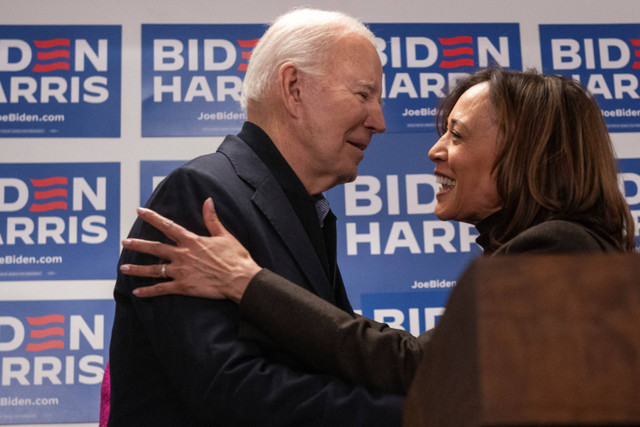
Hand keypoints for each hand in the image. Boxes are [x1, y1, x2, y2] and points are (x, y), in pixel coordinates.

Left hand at [120, 198, 260, 302]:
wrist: (240, 279)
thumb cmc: (235, 257)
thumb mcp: (224, 235)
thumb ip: (212, 219)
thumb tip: (208, 201)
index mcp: (192, 241)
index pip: (167, 226)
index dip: (152, 218)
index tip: (139, 211)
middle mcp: (183, 255)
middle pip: (155, 248)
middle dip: (138, 245)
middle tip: (124, 242)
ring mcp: (181, 272)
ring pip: (154, 270)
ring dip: (138, 269)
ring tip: (124, 268)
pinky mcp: (184, 287)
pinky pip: (162, 289)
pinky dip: (149, 291)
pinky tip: (137, 292)